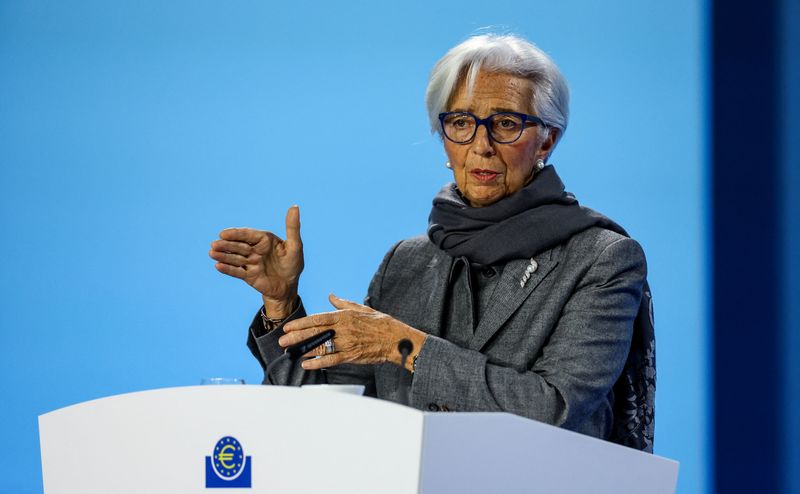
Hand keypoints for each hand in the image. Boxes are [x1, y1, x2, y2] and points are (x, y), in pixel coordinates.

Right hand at [210, 206, 303, 315]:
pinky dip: (228, 269)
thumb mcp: (295, 246)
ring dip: (223, 255)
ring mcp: (250, 263)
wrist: (288, 287)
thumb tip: (295, 206)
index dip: (236, 234)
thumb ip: (293, 227)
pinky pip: (236, 272)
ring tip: (212, 253)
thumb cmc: (293, 264)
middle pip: (238, 246)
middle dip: (226, 245)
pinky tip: (218, 266)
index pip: (248, 235)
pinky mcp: (247, 275)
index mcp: (264, 240)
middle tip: (214, 244)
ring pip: (235, 258)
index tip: (223, 233)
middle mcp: (255, 250)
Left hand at [279, 294, 426, 371]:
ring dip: (304, 350)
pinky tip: (306, 364)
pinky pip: (331, 360)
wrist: (396, 339)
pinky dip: (318, 362)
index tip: (288, 327)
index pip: (318, 319)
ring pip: (321, 346)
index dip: (301, 323)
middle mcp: (343, 329)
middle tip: (282, 341)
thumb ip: (343, 303)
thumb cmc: (380, 322)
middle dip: (297, 337)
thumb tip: (331, 296)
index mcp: (344, 316)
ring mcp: (347, 343)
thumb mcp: (361, 308)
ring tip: (290, 352)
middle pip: (315, 332)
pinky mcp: (352, 356)